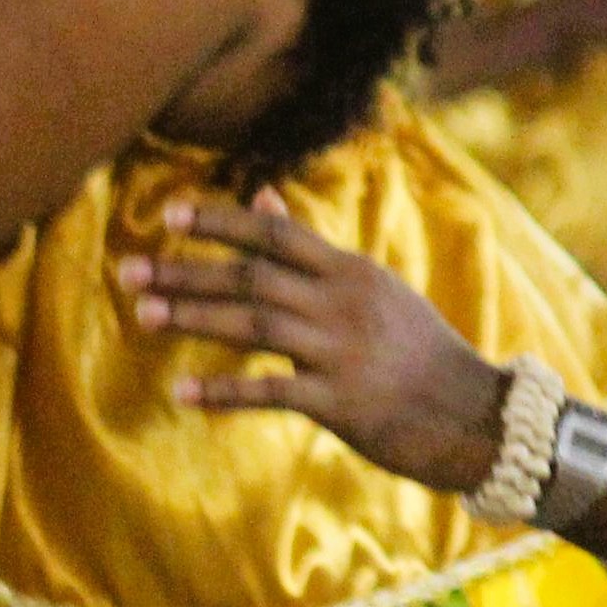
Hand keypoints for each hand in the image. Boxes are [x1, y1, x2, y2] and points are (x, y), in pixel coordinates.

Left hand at [118, 196, 509, 493]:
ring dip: (194, 319)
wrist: (476, 414)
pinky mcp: (342, 403)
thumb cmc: (420, 350)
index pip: (276, 233)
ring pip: (254, 325)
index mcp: (351, 271)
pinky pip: (272, 392)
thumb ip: (312, 248)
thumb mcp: (373, 288)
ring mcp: (342, 352)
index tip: (169, 214)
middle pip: (252, 278)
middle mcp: (344, 302)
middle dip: (187, 273)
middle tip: (129, 270)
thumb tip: (261, 192)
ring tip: (142, 315)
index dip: (221, 222)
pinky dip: (224, 392)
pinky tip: (182, 395)